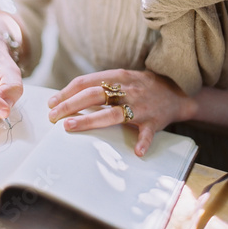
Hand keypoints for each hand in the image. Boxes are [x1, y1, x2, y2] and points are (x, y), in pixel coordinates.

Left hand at [48, 69, 196, 156]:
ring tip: (70, 126)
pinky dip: (143, 142)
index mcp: (117, 76)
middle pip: (94, 95)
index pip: (86, 82)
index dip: (66, 92)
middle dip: (70, 105)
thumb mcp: (121, 78)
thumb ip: (99, 86)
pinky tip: (136, 151)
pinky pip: (148, 133)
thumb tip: (68, 97)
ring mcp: (141, 106)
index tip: (51, 103)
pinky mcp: (154, 121)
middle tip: (52, 117)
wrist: (176, 91)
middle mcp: (127, 89)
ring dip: (90, 119)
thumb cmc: (140, 86)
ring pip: (113, 114)